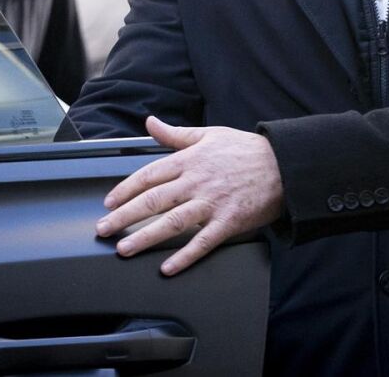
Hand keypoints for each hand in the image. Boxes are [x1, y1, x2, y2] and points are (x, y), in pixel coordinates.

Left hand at [96, 116, 284, 275]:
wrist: (284, 165)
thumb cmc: (246, 150)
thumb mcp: (209, 135)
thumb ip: (176, 134)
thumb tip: (151, 123)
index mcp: (190, 160)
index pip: (149, 175)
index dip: (125, 190)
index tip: (109, 202)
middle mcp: (196, 182)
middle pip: (153, 200)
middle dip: (124, 216)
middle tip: (104, 229)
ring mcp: (212, 203)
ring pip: (171, 223)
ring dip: (145, 237)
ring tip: (125, 249)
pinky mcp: (229, 221)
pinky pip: (202, 242)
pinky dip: (184, 256)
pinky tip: (167, 267)